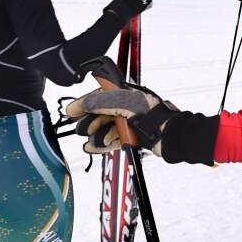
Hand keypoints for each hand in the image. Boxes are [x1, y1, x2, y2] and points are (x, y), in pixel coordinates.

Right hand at [60, 80, 219, 163]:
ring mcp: (128, 123)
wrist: (171, 137)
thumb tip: (83, 104)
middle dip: (89, 121)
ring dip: (95, 135)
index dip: (84, 103)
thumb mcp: (125, 103)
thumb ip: (103, 101)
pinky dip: (101, 143)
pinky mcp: (130, 137)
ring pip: (103, 128)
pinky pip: (110, 139)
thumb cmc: (154, 116)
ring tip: (92, 141)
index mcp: (126, 94)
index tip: (71, 111)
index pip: (99, 95)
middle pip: (99, 113)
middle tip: (81, 128)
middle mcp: (126, 107)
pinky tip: (92, 147)